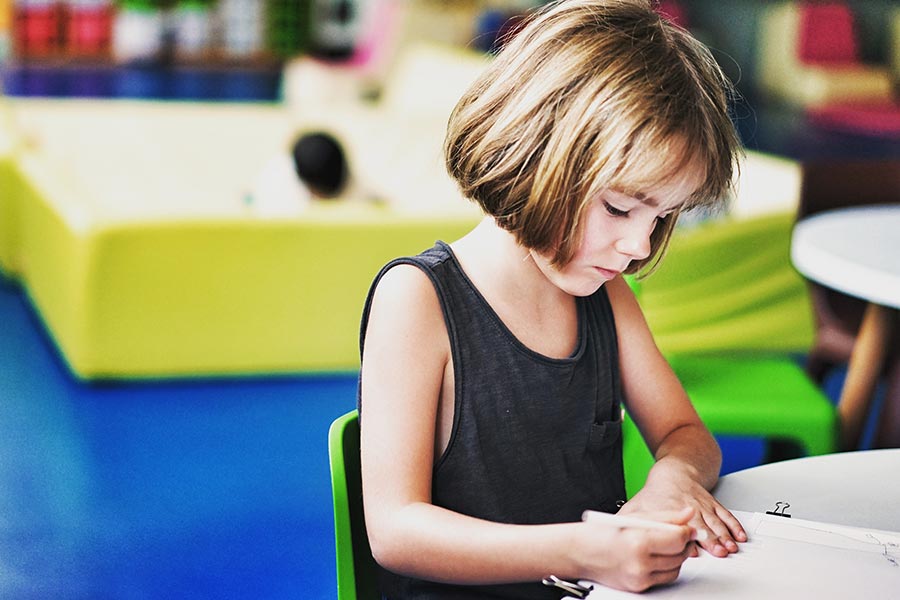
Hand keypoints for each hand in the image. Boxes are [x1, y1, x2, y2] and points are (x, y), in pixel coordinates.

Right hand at [573, 507, 695, 591]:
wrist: (580, 553)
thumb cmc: (601, 533)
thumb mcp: (633, 517)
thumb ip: (664, 516)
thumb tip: (687, 515)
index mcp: (638, 542)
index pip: (677, 538)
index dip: (686, 531)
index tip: (687, 526)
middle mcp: (640, 563)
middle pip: (679, 555)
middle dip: (683, 543)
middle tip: (680, 533)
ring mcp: (640, 578)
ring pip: (675, 568)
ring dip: (676, 556)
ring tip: (666, 544)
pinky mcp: (640, 587)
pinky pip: (664, 578)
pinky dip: (666, 567)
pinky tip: (657, 556)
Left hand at [620, 467, 746, 557]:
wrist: (675, 470)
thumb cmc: (656, 492)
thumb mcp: (638, 504)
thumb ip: (629, 520)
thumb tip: (614, 532)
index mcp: (670, 509)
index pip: (678, 525)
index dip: (685, 538)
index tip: (691, 549)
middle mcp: (689, 508)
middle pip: (701, 525)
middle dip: (710, 539)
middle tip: (718, 551)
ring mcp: (703, 506)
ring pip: (716, 522)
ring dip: (724, 535)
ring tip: (729, 547)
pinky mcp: (713, 504)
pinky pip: (726, 515)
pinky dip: (734, 526)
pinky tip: (739, 536)